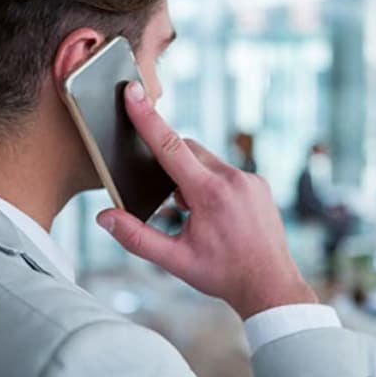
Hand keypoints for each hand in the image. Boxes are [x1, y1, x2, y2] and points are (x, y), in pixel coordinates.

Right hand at [97, 81, 317, 319]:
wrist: (270, 284)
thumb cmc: (223, 273)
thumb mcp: (175, 260)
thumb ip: (136, 237)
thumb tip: (105, 217)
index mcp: (210, 194)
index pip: (170, 147)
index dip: (148, 118)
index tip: (133, 92)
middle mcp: (234, 179)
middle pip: (189, 150)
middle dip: (171, 164)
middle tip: (173, 199)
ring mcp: (251, 180)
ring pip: (208, 161)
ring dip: (193, 177)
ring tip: (197, 213)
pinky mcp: (260, 184)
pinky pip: (227, 171)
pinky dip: (212, 181)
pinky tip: (216, 211)